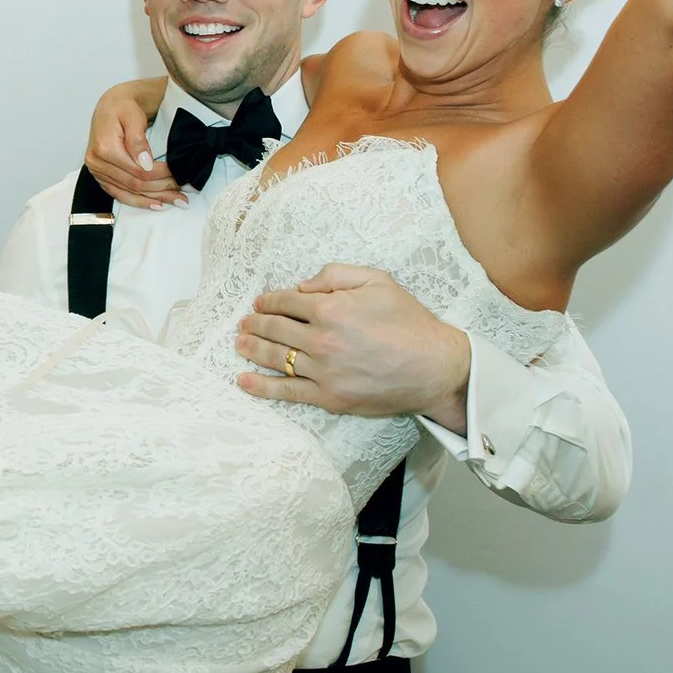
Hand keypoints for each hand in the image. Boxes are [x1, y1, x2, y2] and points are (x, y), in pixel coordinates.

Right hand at [86, 77, 181, 208]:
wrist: (111, 105)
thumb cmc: (123, 107)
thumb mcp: (133, 116)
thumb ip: (138, 140)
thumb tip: (145, 164)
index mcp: (104, 147)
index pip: (137, 170)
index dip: (161, 175)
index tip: (179, 175)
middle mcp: (97, 162)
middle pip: (134, 184)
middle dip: (162, 190)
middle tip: (183, 194)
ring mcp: (97, 172)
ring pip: (129, 193)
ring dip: (154, 199)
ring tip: (176, 201)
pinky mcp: (101, 177)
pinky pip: (119, 195)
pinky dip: (138, 202)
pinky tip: (155, 204)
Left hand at [232, 264, 471, 433]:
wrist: (433, 367)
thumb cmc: (408, 322)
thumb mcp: (378, 281)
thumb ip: (336, 275)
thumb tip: (301, 285)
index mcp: (330, 308)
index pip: (287, 302)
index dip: (269, 300)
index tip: (260, 302)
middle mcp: (321, 340)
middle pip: (275, 329)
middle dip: (255, 323)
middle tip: (244, 321)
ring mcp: (322, 372)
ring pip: (276, 358)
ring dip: (253, 348)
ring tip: (239, 343)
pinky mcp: (329, 397)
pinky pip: (287, 392)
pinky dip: (261, 387)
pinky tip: (243, 381)